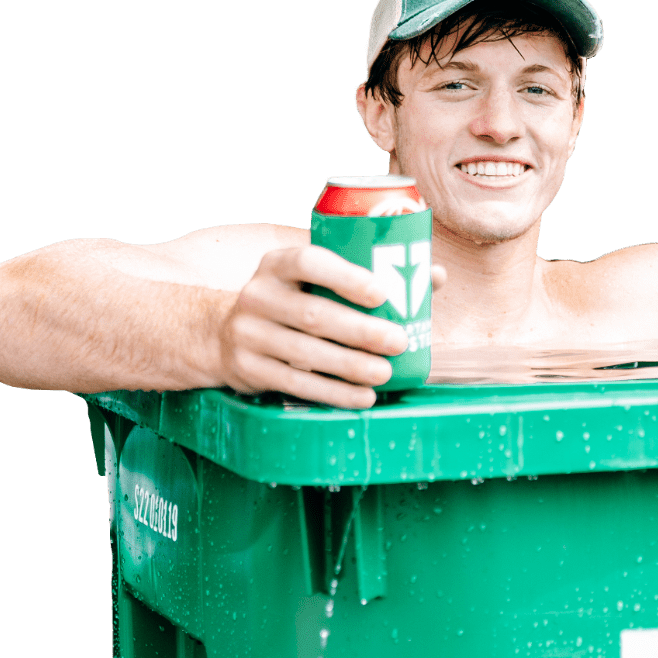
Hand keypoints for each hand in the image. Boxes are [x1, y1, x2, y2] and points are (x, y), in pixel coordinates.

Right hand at [218, 246, 444, 407]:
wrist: (223, 336)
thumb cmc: (293, 302)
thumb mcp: (315, 282)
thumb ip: (369, 276)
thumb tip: (435, 275)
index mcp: (278, 264)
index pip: (308, 261)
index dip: (345, 277)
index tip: (381, 293)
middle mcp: (258, 295)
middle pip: (313, 314)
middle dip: (360, 331)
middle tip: (399, 342)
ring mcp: (249, 333)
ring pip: (305, 353)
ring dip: (350, 366)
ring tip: (385, 373)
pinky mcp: (248, 368)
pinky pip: (296, 383)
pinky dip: (333, 392)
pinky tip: (363, 397)